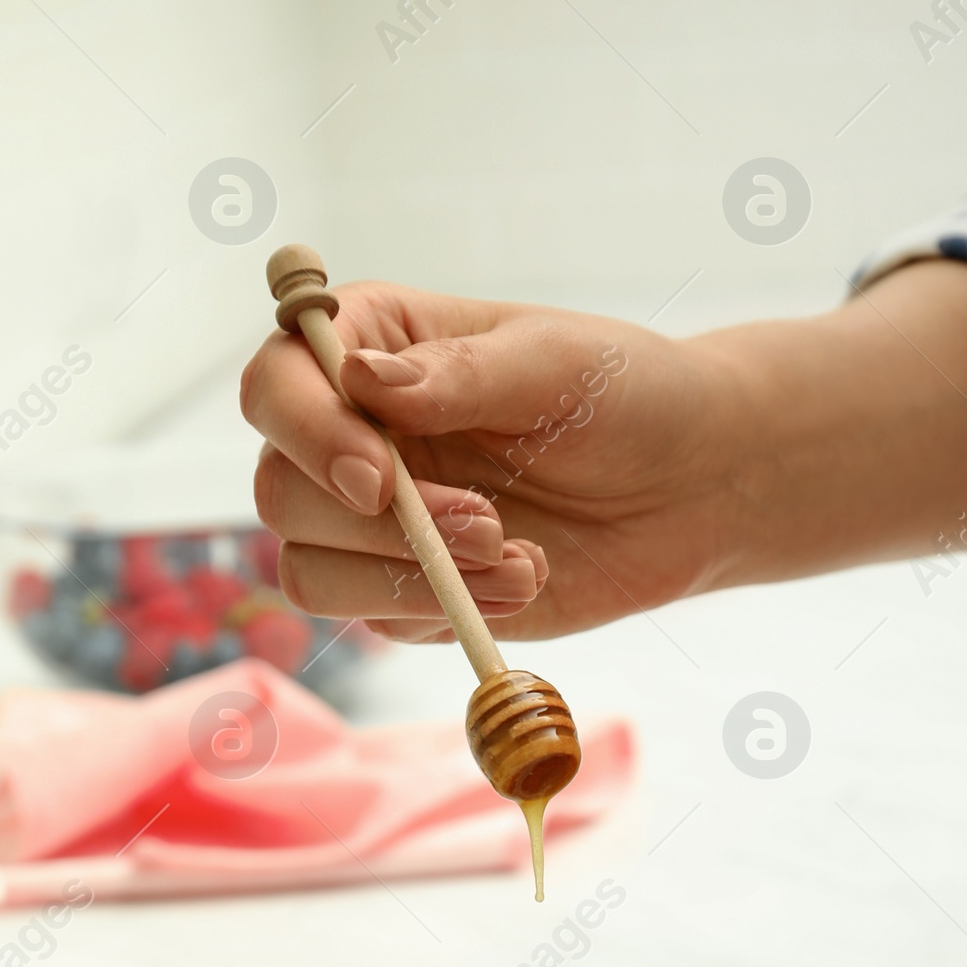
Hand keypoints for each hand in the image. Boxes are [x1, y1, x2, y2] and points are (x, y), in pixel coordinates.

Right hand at [239, 261, 966, 645]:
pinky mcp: (403, 592)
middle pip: (279, 490)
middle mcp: (349, 433)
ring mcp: (367, 521)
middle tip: (486, 522)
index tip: (379, 479)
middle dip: (377, 523)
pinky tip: (527, 577)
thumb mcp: (552, 365)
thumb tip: (358, 377)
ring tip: (515, 554)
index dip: (308, 435)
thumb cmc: (625, 396)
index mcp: (370, 347)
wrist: (692, 486)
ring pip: (307, 570)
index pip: (275, 386)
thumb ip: (455, 377)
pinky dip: (450, 609)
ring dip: (409, 576)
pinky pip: (376, 619)